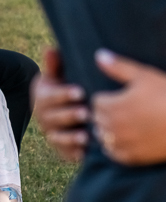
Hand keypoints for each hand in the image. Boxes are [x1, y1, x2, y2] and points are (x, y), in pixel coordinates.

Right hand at [32, 48, 89, 162]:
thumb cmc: (69, 85)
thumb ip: (56, 64)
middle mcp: (44, 117)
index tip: (80, 92)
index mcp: (43, 97)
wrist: (70, 108)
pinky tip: (86, 152)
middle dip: (69, 116)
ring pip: (59, 137)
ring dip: (71, 137)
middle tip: (86, 113)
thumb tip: (50, 48)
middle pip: (53, 118)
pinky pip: (65, 152)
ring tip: (86, 135)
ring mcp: (53, 133)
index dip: (64, 95)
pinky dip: (75, 153)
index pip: (50, 97)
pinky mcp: (62, 147)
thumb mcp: (60, 74)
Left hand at [91, 50, 165, 165]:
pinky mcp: (130, 157)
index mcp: (111, 106)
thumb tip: (99, 55)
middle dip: (108, 113)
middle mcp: (110, 127)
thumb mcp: (145, 75)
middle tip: (128, 108)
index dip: (109, 96)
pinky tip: (131, 138)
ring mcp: (120, 144)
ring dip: (111, 130)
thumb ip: (118, 66)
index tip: (124, 95)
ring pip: (103, 137)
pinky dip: (118, 146)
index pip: (96, 101)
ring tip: (130, 123)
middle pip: (97, 119)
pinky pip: (113, 153)